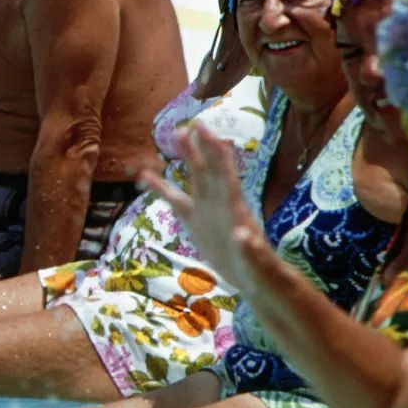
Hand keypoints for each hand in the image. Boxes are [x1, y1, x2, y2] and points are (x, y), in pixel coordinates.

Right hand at [139, 124, 268, 293]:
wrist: (256, 281)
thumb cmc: (261, 272)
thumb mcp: (257, 263)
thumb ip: (250, 250)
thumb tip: (243, 236)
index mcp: (234, 207)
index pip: (222, 172)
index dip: (213, 150)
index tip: (202, 129)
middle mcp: (219, 203)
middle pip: (206, 168)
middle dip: (197, 146)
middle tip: (184, 125)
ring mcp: (205, 211)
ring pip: (193, 178)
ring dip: (184, 157)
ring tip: (172, 135)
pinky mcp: (194, 223)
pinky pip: (175, 201)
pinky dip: (160, 188)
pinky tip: (145, 177)